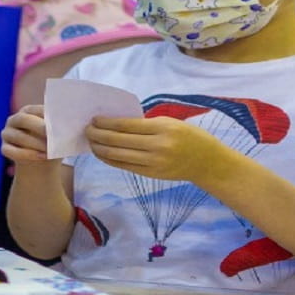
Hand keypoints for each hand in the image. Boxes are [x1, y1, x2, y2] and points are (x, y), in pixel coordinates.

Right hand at [1, 105, 57, 165]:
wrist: (43, 160)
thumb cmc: (53, 141)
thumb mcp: (58, 132)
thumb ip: (61, 126)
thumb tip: (73, 122)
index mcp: (27, 111)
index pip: (34, 109)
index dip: (46, 115)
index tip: (59, 123)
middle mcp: (13, 120)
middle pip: (22, 119)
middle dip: (38, 127)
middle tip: (52, 135)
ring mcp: (7, 134)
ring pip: (18, 136)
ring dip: (35, 143)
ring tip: (50, 150)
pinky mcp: (4, 148)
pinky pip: (12, 151)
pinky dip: (28, 154)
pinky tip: (42, 157)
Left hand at [83, 117, 232, 183]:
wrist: (208, 163)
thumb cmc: (190, 137)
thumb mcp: (171, 123)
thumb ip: (147, 124)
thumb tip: (117, 123)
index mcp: (162, 128)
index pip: (126, 125)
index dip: (106, 123)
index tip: (94, 120)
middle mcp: (157, 146)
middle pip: (118, 141)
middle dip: (98, 135)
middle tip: (87, 130)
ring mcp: (153, 163)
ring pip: (118, 156)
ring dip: (100, 148)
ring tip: (91, 142)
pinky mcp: (150, 174)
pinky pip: (124, 166)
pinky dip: (110, 160)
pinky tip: (102, 154)